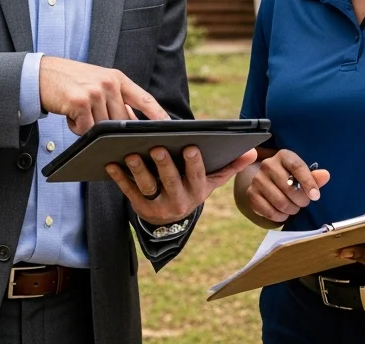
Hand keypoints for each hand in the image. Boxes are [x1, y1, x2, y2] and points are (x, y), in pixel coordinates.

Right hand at [38, 57, 167, 133]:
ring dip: (89, 127)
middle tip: (91, 120)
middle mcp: (109, 83)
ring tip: (77, 112)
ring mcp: (95, 91)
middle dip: (110, 129)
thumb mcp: (99, 84)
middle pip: (122, 121)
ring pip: (103, 128)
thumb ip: (118, 100)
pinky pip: (85, 129)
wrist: (42, 74)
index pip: (145, 99)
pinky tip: (69, 113)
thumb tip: (135, 124)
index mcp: (117, 79)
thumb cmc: (72, 82)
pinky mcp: (80, 102)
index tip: (171, 127)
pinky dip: (76, 127)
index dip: (159, 115)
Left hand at [106, 146, 257, 224]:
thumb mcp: (212, 181)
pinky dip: (120, 178)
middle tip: (158, 147)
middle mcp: (180, 201)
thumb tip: (253, 152)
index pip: (198, 177)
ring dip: (139, 171)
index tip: (190, 146)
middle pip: (171, 182)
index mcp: (198, 191)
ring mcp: (159, 206)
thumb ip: (231, 166)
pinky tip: (111, 163)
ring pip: (149, 188)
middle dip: (165, 164)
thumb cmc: (193, 187)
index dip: (194, 163)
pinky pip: (129, 193)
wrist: (172, 218)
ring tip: (131, 153)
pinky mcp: (141, 208)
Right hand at [242, 150, 331, 223]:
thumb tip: (325, 175)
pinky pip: (270, 212)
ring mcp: (257, 179)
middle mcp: (268, 165)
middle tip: (303, 202)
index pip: (297, 167)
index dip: (308, 183)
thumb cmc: (291, 177)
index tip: (316, 196)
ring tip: (294, 207)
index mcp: (284, 156)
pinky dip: (280, 217)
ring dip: (292, 210)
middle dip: (301, 201)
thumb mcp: (304, 174)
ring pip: (280, 202)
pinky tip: (283, 213)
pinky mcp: (251, 194)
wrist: (268, 182)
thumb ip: (315, 177)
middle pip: (289, 188)